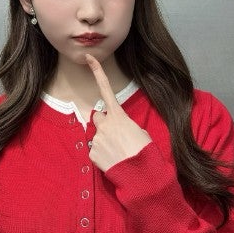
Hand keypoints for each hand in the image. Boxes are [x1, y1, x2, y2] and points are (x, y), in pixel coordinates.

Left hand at [85, 54, 151, 171]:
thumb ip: (126, 126)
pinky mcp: (92, 152)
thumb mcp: (140, 133)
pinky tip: (112, 160)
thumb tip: (118, 130)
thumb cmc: (145, 152)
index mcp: (119, 116)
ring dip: (104, 141)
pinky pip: (94, 150)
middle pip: (98, 117)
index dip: (97, 72)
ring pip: (97, 135)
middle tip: (116, 137)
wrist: (140, 174)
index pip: (106, 89)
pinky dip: (101, 154)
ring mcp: (97, 138)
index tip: (88, 58)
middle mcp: (105, 124)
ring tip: (118, 152)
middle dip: (104, 124)